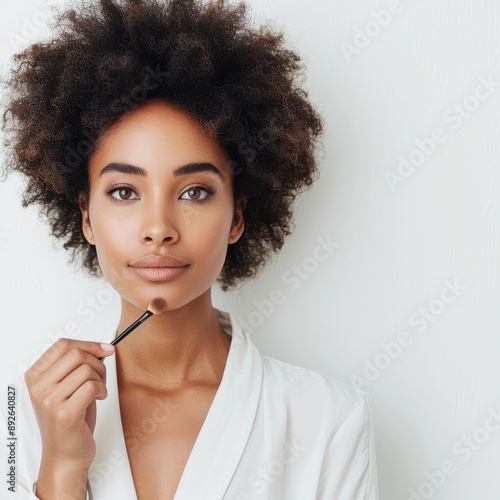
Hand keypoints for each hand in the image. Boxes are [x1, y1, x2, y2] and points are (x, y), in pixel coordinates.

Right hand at [25, 338, 114, 470]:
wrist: (66, 454)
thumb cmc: (70, 419)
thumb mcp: (68, 386)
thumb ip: (78, 365)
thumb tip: (102, 348)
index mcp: (36, 376)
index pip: (63, 345)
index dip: (89, 344)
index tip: (105, 349)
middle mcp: (39, 387)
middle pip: (77, 354)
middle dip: (97, 363)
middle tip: (100, 377)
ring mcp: (49, 401)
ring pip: (87, 370)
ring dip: (101, 379)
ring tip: (97, 391)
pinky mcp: (64, 413)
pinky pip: (92, 386)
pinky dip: (102, 390)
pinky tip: (98, 398)